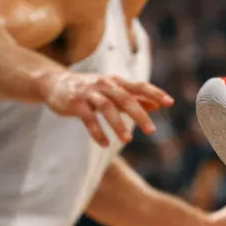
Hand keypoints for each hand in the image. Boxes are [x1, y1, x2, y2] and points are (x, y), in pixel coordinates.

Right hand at [44, 72, 172, 146]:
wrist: (55, 83)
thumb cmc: (89, 89)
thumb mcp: (112, 90)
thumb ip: (133, 98)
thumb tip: (156, 105)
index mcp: (116, 81)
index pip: (139, 86)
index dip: (155, 93)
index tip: (170, 103)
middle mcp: (104, 84)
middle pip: (125, 98)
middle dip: (139, 114)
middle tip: (152, 130)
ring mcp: (88, 93)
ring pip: (106, 107)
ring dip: (118, 124)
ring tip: (127, 140)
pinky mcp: (75, 103)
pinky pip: (87, 118)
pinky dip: (97, 131)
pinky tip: (104, 143)